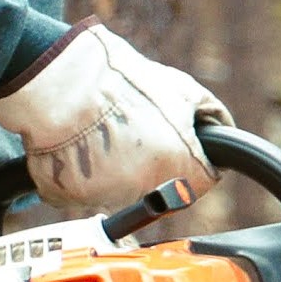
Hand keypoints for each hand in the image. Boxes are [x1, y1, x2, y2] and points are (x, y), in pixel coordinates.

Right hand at [0, 23, 227, 217]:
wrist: (58, 82)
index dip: (196, 159)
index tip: (180, 144)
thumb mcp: (181, 89)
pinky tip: (82, 144)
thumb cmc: (119, 82)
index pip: (203, 181)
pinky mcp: (70, 199)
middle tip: (137, 132)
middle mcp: (145, 192)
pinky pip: (86, 191)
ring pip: (124, 193)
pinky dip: (86, 174)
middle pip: (163, 191)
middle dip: (157, 166)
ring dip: (121, 172)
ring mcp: (105, 199)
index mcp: (178, 167)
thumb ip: (211, 116)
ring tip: (105, 135)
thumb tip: (222, 130)